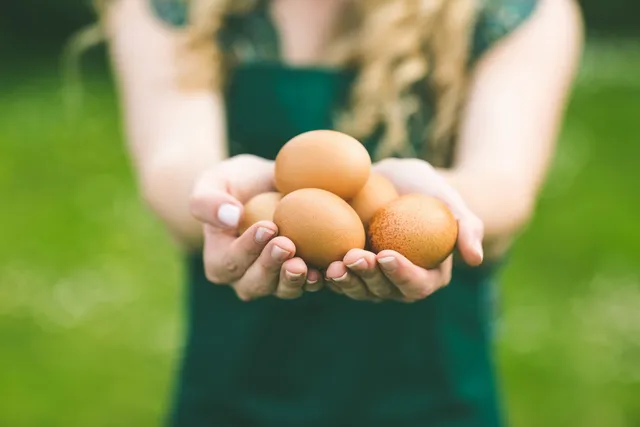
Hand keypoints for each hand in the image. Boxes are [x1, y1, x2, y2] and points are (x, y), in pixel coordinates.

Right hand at [189, 155, 323, 300]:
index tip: (267, 226)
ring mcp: (275, 281)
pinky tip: (330, 267)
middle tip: (287, 245)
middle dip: (271, 266)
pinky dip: (320, 278)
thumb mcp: (213, 182)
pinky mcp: (301, 276)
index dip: (247, 249)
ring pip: (283, 289)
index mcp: (220, 261)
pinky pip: (309, 284)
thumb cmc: (235, 182)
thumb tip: (231, 217)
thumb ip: (208, 201)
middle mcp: (245, 279)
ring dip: (294, 279)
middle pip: (255, 283)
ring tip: (305, 264)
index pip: (230, 261)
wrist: (267, 186)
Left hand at [325, 158, 483, 302]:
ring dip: (344, 280)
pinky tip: (311, 261)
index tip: (386, 254)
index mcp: (426, 276)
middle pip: (383, 292)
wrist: (393, 181)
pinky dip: (324, 272)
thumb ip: (467, 227)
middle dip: (367, 278)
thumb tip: (475, 259)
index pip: (416, 284)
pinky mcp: (347, 270)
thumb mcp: (449, 199)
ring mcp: (370, 280)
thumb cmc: (426, 189)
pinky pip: (336, 277)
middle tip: (354, 257)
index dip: (401, 274)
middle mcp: (397, 285)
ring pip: (357, 289)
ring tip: (333, 263)